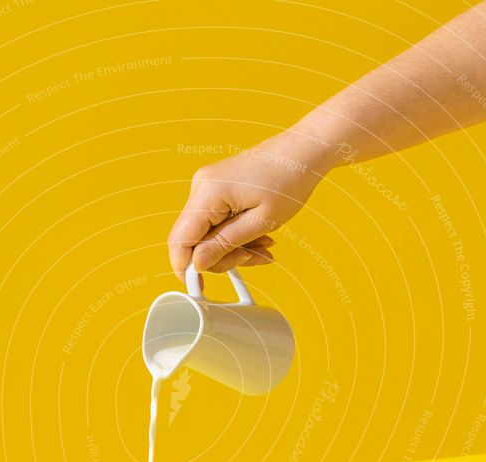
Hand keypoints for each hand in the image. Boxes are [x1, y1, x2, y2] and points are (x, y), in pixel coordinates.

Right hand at [168, 126, 332, 280]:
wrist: (304, 150)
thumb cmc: (289, 180)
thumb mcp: (260, 222)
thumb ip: (224, 245)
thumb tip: (197, 265)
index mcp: (208, 193)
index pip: (180, 240)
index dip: (185, 268)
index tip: (198, 288)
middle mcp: (201, 186)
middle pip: (193, 239)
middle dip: (221, 257)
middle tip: (252, 259)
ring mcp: (207, 186)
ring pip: (207, 233)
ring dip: (233, 247)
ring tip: (264, 246)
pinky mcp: (217, 188)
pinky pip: (217, 221)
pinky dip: (235, 233)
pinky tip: (259, 235)